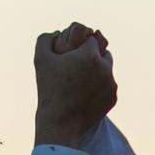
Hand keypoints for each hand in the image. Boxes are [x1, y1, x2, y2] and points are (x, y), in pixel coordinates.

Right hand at [34, 22, 115, 148]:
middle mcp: (105, 67)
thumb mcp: (40, 59)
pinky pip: (109, 86)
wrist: (60, 121)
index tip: (73, 53)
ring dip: (98, 70)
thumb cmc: (49, 89)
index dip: (81, 44)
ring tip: (82, 79)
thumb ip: (46, 39)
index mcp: (90, 55)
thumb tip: (57, 32)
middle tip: (78, 65)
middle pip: (103, 52)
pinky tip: (86, 92)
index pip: (92, 39)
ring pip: (107, 69)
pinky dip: (100, 87)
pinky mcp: (113, 98)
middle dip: (92, 56)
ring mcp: (111, 84)